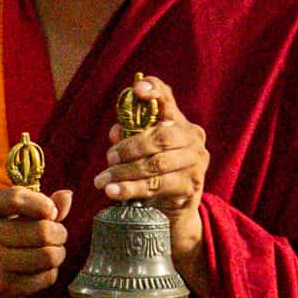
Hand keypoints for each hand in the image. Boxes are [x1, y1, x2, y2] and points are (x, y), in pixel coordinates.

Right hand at [0, 180, 71, 297]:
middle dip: (59, 233)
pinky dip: (50, 272)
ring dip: (58, 254)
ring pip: (48, 256)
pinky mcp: (3, 287)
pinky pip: (46, 278)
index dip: (42, 204)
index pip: (16, 198)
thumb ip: (39, 204)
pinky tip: (40, 269)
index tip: (51, 211)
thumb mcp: (9, 215)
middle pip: (43, 231)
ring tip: (52, 252)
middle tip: (57, 235)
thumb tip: (67, 196)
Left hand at [97, 76, 209, 280]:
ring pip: (156, 164)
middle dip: (129, 148)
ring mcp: (196, 162)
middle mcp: (193, 137)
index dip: (154, 89)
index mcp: (178, 120)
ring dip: (125, 173)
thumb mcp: (141, 149)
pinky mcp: (191, 186)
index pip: (167, 98)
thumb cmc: (154, 169)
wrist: (175, 207)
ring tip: (102, 181)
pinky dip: (132, 189)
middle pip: (160, 136)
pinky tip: (114, 193)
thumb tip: (116, 132)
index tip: (138, 90)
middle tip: (109, 158)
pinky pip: (157, 187)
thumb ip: (128, 136)